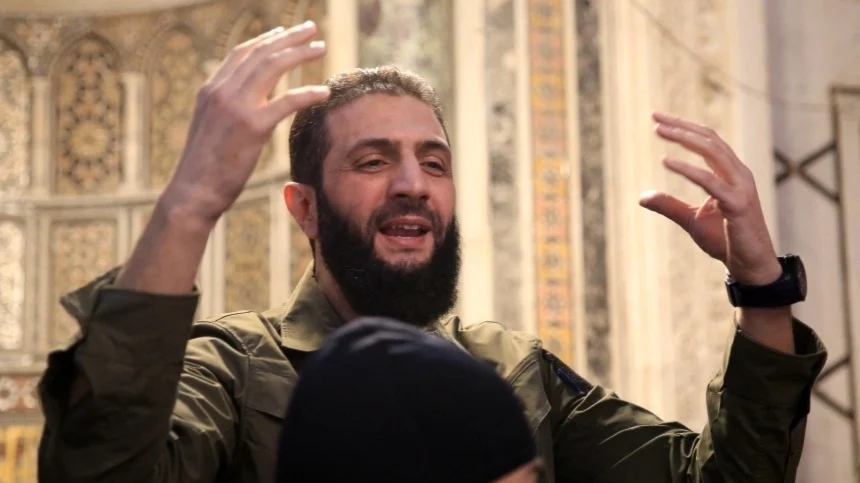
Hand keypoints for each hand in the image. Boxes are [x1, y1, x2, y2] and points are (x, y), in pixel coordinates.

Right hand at [161, 21, 330, 224]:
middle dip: (288, 37)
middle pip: (260, 53)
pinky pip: (286, 101)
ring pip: (273, 67)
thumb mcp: (210, 129)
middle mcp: (221, 92)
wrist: (193, 191)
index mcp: (211, 91)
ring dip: (300, 53)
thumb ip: (226, 111)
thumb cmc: (204, 168)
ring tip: (321, 48)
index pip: (241, 54)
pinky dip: (308, 93)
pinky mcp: (252, 127)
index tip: (284, 31)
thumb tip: (245, 107)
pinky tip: (325, 91)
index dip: (265, 40)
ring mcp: (236, 107)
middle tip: (312, 28)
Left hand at [638, 111, 780, 285]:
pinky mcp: (738, 204)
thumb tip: (642, 197)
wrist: (749, 265)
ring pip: (713, 151)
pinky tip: (666, 162)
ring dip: (684, 138)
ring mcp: (741, 187)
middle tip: (654, 117)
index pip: (708, 140)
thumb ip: (669, 205)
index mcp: (731, 173)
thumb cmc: (725, 240)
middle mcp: (739, 174)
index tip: (658, 119)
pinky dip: (688, 169)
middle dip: (681, 126)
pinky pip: (710, 181)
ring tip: (659, 130)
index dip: (684, 127)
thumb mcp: (690, 219)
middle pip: (709, 139)